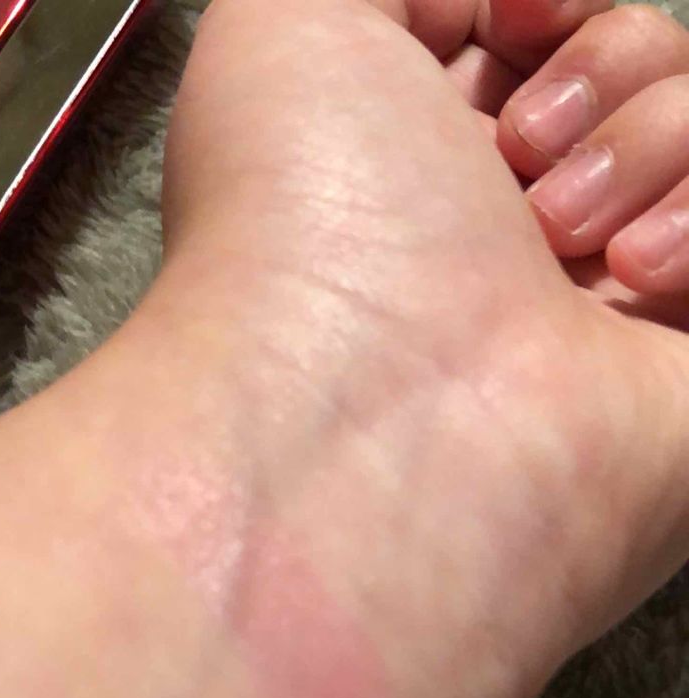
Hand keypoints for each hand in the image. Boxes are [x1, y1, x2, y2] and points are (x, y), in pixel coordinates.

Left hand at [151, 0, 687, 677]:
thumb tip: (483, 2)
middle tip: (515, 155)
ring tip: (556, 233)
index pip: (534, 35)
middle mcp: (508, 227)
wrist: (374, 419)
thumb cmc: (303, 222)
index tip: (510, 19)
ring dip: (649, 139)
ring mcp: (600, 296)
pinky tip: (634, 276)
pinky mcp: (684, 363)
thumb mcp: (285, 30)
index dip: (542, 5)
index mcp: (417, 154)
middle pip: (636, 68)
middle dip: (601, 63)